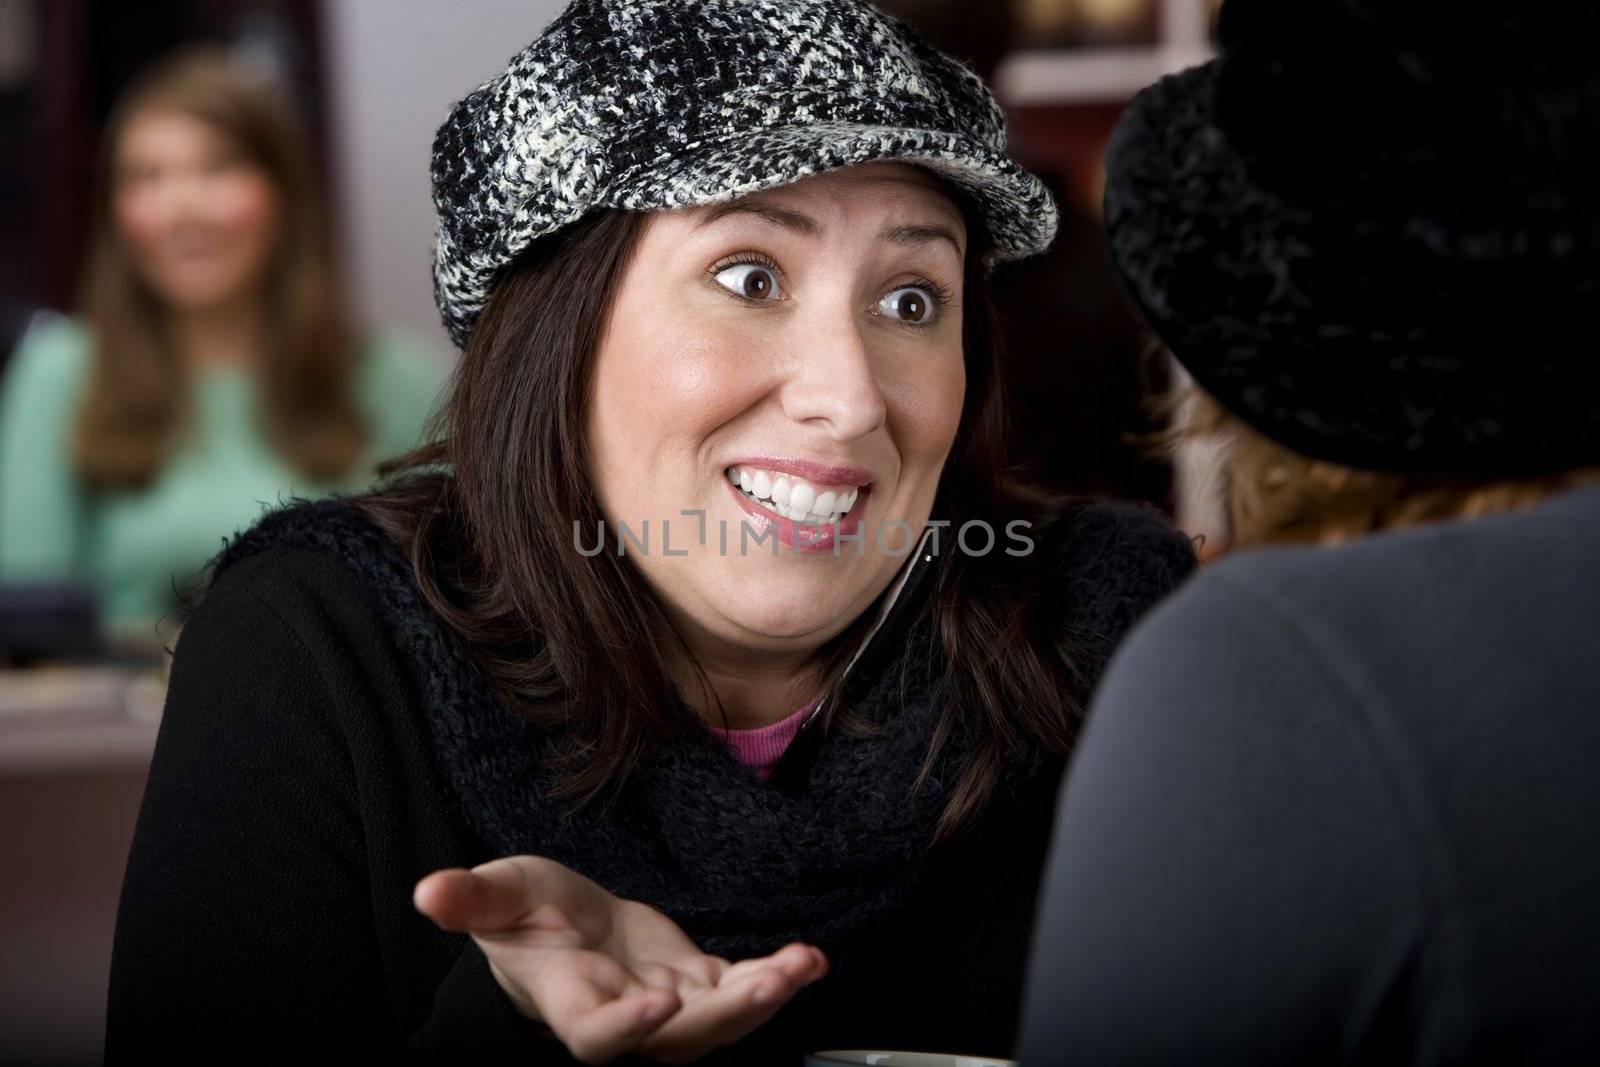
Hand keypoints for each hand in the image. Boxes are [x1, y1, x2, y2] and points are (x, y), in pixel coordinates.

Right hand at [414, 856, 828, 1063]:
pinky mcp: (699, 984)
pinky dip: (778, 977)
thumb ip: (472, 899)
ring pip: (720, 1023)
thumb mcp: (499, 896)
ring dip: (763, 998)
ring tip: (798, 966)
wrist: (563, 931)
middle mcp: (626, 1017)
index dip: (627, 1028)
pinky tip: (809, 959)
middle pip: (679, 1040)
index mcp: (573, 1003)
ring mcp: (669, 1007)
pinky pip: (741, 990)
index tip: (658, 1003)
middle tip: (768, 984)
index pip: (598, 1035)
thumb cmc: (526, 918)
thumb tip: (429, 892)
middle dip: (726, 1016)